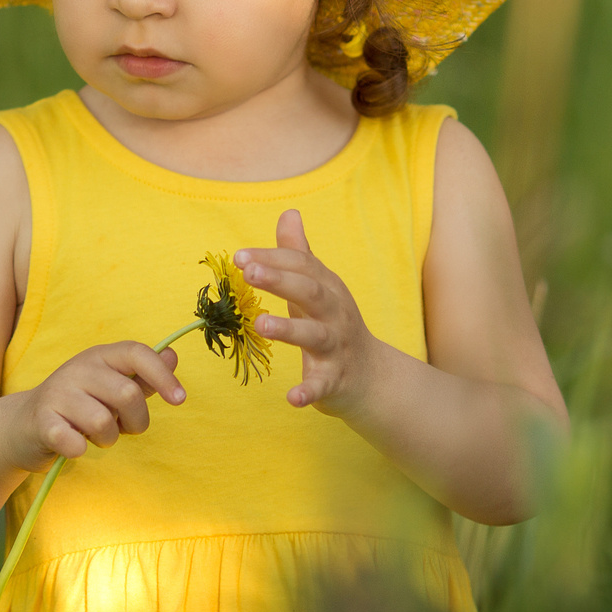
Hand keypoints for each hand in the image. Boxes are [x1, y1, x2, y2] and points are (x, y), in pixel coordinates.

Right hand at [19, 342, 184, 465]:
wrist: (22, 426)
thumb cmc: (78, 407)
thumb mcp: (110, 386)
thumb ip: (141, 375)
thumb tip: (172, 355)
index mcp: (99, 356)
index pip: (137, 353)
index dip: (162, 375)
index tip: (180, 399)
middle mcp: (77, 368)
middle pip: (128, 394)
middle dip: (136, 421)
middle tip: (123, 428)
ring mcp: (57, 394)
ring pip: (104, 423)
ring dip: (108, 439)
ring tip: (95, 436)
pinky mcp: (42, 422)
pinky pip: (74, 443)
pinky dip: (80, 450)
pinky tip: (74, 446)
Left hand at [237, 209, 387, 416]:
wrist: (371, 376)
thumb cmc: (334, 324)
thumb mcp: (319, 287)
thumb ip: (299, 254)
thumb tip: (289, 213)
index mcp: (327, 288)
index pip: (301, 267)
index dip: (271, 259)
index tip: (239, 256)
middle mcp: (334, 314)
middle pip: (310, 292)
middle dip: (280, 280)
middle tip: (248, 272)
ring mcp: (336, 347)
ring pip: (315, 336)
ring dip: (289, 329)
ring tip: (260, 324)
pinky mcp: (335, 380)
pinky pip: (322, 386)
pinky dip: (309, 391)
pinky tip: (292, 398)